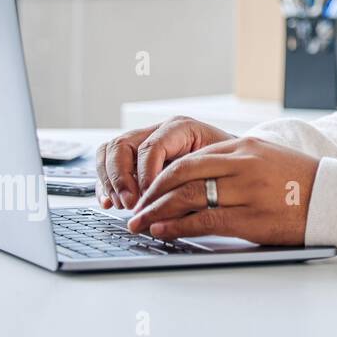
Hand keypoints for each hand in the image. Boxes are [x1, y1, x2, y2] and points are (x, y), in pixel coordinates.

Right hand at [97, 117, 234, 209]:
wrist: (231, 162)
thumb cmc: (225, 165)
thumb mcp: (216, 170)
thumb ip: (192, 185)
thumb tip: (166, 208)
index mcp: (180, 128)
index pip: (151, 146)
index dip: (145, 173)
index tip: (147, 196)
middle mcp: (158, 131)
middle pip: (122, 145)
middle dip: (121, 178)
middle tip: (130, 203)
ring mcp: (143, 141)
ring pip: (109, 151)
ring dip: (110, 181)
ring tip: (122, 204)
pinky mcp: (133, 157)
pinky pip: (106, 163)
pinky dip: (105, 183)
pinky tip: (110, 202)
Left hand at [126, 135, 321, 244]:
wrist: (335, 198)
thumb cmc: (303, 180)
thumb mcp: (269, 157)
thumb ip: (237, 161)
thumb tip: (201, 175)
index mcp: (246, 146)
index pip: (192, 157)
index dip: (163, 175)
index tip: (148, 189)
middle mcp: (243, 164)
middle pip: (182, 174)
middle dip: (152, 192)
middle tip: (136, 207)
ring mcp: (246, 191)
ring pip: (188, 197)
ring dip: (158, 210)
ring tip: (141, 222)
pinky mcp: (251, 218)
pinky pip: (204, 220)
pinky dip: (178, 226)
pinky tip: (163, 230)